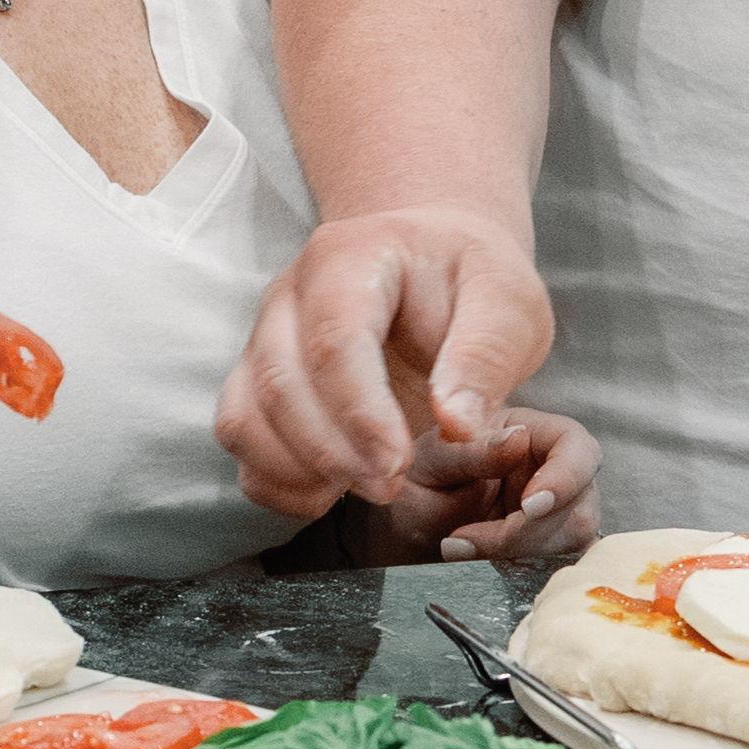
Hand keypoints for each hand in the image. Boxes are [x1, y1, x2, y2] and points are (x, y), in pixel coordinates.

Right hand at [216, 208, 556, 518]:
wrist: (433, 264)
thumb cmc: (470, 280)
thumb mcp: (507, 301)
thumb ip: (484, 356)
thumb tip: (456, 425)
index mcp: (348, 258)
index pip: (333, 340)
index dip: (360, 413)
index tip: (398, 464)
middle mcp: (288, 296)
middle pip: (279, 384)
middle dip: (332, 453)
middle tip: (391, 487)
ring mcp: (263, 339)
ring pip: (244, 418)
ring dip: (298, 471)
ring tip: (366, 487)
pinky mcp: (257, 382)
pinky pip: (241, 442)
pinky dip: (276, 481)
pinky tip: (334, 491)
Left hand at [367, 407, 602, 565]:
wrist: (406, 526)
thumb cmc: (419, 480)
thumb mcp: (432, 460)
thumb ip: (472, 451)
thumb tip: (517, 439)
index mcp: (531, 431)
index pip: (576, 445)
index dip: (566, 476)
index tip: (529, 506)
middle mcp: (553, 469)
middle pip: (580, 501)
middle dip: (528, 530)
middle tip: (467, 539)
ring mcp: (557, 511)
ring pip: (573, 538)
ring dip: (519, 551)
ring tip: (462, 548)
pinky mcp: (549, 547)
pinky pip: (557, 563)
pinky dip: (522, 567)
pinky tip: (482, 563)